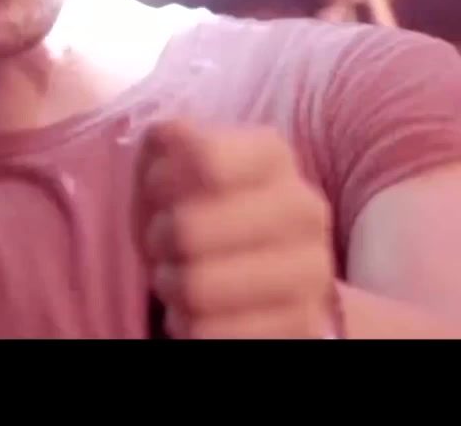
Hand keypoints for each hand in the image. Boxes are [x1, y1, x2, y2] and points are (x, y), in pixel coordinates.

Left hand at [136, 120, 338, 338]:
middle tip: (161, 244)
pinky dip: (187, 325)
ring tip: (176, 278)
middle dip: (157, 241)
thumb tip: (170, 135)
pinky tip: (195, 312)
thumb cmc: (199, 207)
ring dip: (169, 285)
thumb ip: (165, 142)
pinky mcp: (304, 324)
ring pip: (197, 287)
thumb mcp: (172, 164)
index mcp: (271, 155)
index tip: (156, 191)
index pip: (202, 159)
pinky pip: (210, 332)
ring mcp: (312, 269)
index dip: (157, 180)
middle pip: (188, 228)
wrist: (261, 269)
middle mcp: (304, 207)